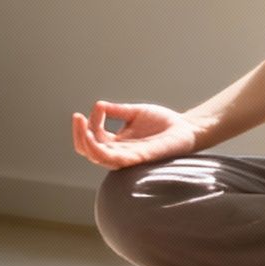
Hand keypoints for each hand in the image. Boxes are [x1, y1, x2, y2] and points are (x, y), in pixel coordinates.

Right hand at [71, 101, 201, 169]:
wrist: (186, 127)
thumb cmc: (163, 122)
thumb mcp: (134, 113)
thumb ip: (116, 111)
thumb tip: (98, 105)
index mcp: (117, 143)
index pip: (92, 140)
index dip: (87, 125)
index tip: (98, 107)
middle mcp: (120, 152)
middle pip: (89, 151)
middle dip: (79, 135)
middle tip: (77, 117)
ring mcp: (129, 157)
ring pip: (99, 158)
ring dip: (87, 143)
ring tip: (83, 127)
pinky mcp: (141, 158)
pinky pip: (118, 160)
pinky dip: (105, 150)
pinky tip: (98, 136)